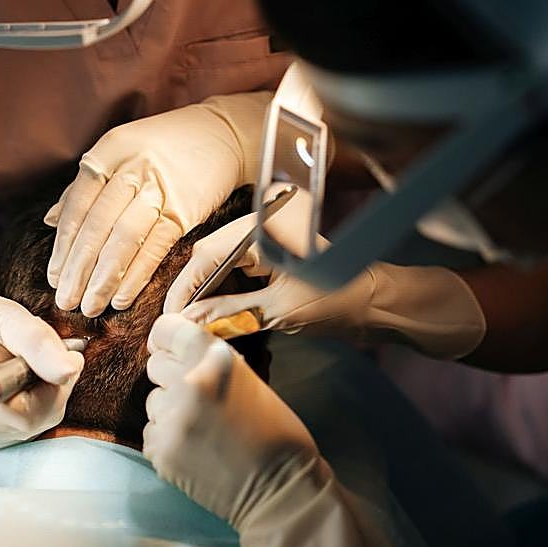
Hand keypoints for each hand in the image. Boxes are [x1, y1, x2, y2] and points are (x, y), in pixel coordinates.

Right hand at [0, 249, 83, 450]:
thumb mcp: (7, 317)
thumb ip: (38, 342)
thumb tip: (69, 371)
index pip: (32, 415)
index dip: (56, 386)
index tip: (63, 352)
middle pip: (41, 418)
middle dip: (56, 384)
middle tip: (49, 351)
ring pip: (42, 420)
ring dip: (50, 389)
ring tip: (32, 360)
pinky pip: (35, 420)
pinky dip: (42, 397)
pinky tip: (28, 376)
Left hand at [45, 92, 270, 317]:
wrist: (222, 133)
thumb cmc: (165, 145)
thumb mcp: (120, 151)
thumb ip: (85, 186)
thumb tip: (51, 220)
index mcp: (110, 151)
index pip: (78, 204)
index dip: (64, 245)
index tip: (54, 276)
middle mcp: (132, 167)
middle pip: (97, 225)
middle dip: (79, 269)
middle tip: (66, 300)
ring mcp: (160, 188)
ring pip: (124, 239)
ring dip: (104, 278)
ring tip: (91, 305)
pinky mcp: (185, 208)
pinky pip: (156, 247)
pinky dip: (137, 275)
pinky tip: (122, 297)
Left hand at [143, 315, 442, 546]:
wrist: (281, 490)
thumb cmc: (277, 433)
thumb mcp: (250, 381)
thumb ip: (212, 364)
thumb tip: (179, 354)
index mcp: (215, 360)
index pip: (168, 329)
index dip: (166, 336)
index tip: (168, 345)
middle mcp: (188, 383)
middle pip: (155, 364)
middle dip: (171, 376)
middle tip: (196, 395)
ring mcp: (171, 419)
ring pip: (153, 401)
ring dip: (169, 410)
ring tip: (201, 428)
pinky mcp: (161, 451)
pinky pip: (151, 432)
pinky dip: (168, 439)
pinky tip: (195, 450)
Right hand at [164, 213, 486, 359]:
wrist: (378, 301)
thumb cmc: (338, 301)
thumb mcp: (278, 312)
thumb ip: (230, 314)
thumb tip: (187, 323)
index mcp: (263, 226)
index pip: (207, 254)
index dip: (185, 288)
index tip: (169, 318)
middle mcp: (262, 221)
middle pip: (210, 255)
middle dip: (193, 290)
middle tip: (175, 325)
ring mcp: (266, 234)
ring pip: (221, 261)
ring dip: (207, 291)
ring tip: (191, 322)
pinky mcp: (271, 249)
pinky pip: (237, 266)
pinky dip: (224, 289)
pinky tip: (214, 312)